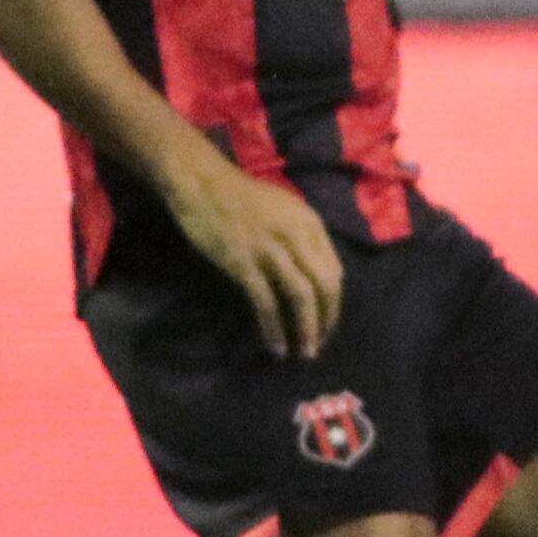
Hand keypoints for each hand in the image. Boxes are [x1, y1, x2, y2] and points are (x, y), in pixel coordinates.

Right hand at [167, 154, 348, 359]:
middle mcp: (296, 236)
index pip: (334, 271)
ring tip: (304, 353)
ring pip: (301, 296)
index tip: (328, 322)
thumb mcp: (286, 211)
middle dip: (327, 320)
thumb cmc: (242, 198)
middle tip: (320, 344)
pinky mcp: (243, 262)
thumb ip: (303, 239)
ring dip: (306, 329)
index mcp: (310, 224)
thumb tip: (316, 274)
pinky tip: (275, 345)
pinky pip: (266, 302)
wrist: (203, 183)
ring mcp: (270, 250)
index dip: (334, 302)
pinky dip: (274, 328)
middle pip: (325, 286)